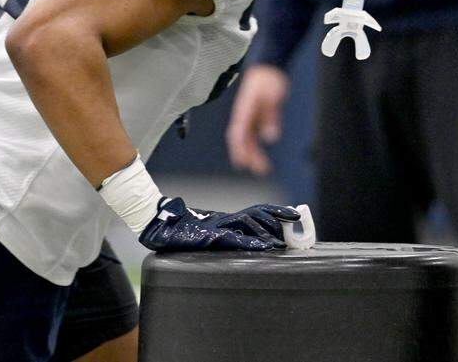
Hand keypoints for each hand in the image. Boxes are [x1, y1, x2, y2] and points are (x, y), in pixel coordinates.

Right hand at [139, 196, 300, 251]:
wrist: (160, 227)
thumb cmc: (185, 232)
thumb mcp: (213, 234)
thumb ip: (230, 235)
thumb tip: (255, 244)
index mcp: (228, 217)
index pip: (258, 210)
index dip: (278, 210)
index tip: (297, 213)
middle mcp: (226, 217)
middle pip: (257, 214)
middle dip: (276, 221)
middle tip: (292, 230)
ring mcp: (218, 225)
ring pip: (246, 222)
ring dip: (265, 232)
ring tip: (279, 242)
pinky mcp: (210, 235)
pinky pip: (232, 238)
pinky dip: (248, 242)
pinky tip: (261, 247)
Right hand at [226, 65, 289, 174]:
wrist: (268, 65)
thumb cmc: (269, 79)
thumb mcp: (273, 97)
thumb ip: (271, 116)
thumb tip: (270, 137)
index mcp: (244, 111)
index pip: (238, 135)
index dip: (240, 150)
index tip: (244, 163)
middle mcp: (243, 115)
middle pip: (242, 140)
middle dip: (248, 156)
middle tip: (260, 170)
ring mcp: (248, 115)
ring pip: (246, 138)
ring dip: (252, 153)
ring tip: (262, 167)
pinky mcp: (254, 114)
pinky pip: (251, 134)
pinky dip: (254, 145)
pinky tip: (260, 153)